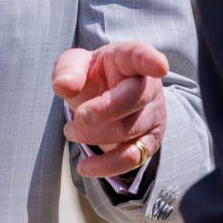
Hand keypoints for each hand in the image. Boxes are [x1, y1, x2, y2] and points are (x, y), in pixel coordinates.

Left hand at [52, 41, 168, 178]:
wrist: (101, 99)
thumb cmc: (90, 76)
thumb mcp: (74, 65)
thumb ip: (67, 70)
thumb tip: (62, 86)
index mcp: (128, 59)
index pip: (142, 55)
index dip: (150, 60)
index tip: (159, 66)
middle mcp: (147, 86)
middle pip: (134, 98)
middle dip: (105, 109)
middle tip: (79, 116)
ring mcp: (152, 115)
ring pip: (129, 130)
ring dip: (94, 135)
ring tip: (70, 130)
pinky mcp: (149, 142)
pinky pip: (131, 158)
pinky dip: (107, 165)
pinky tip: (85, 167)